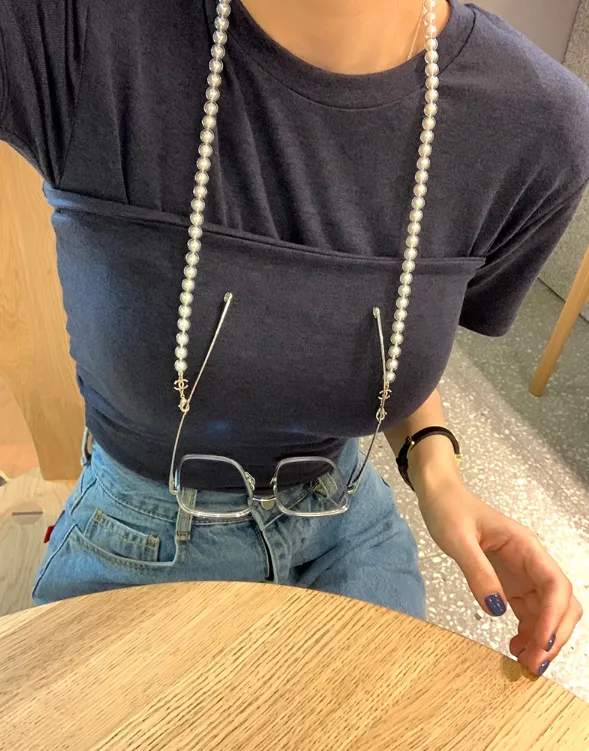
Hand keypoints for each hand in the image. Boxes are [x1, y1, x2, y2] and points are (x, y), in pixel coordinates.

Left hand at [416, 477, 582, 675]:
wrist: (440, 496)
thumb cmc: (449, 510)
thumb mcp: (457, 539)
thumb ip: (477, 572)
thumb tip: (496, 609)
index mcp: (526, 546)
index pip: (555, 585)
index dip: (554, 617)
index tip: (540, 643)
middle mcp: (531, 562)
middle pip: (561, 603)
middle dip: (554, 634)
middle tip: (533, 664)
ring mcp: (523, 574)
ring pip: (548, 612)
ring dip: (543, 638)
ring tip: (524, 662)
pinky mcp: (510, 583)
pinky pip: (529, 611)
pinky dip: (528, 632)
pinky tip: (514, 646)